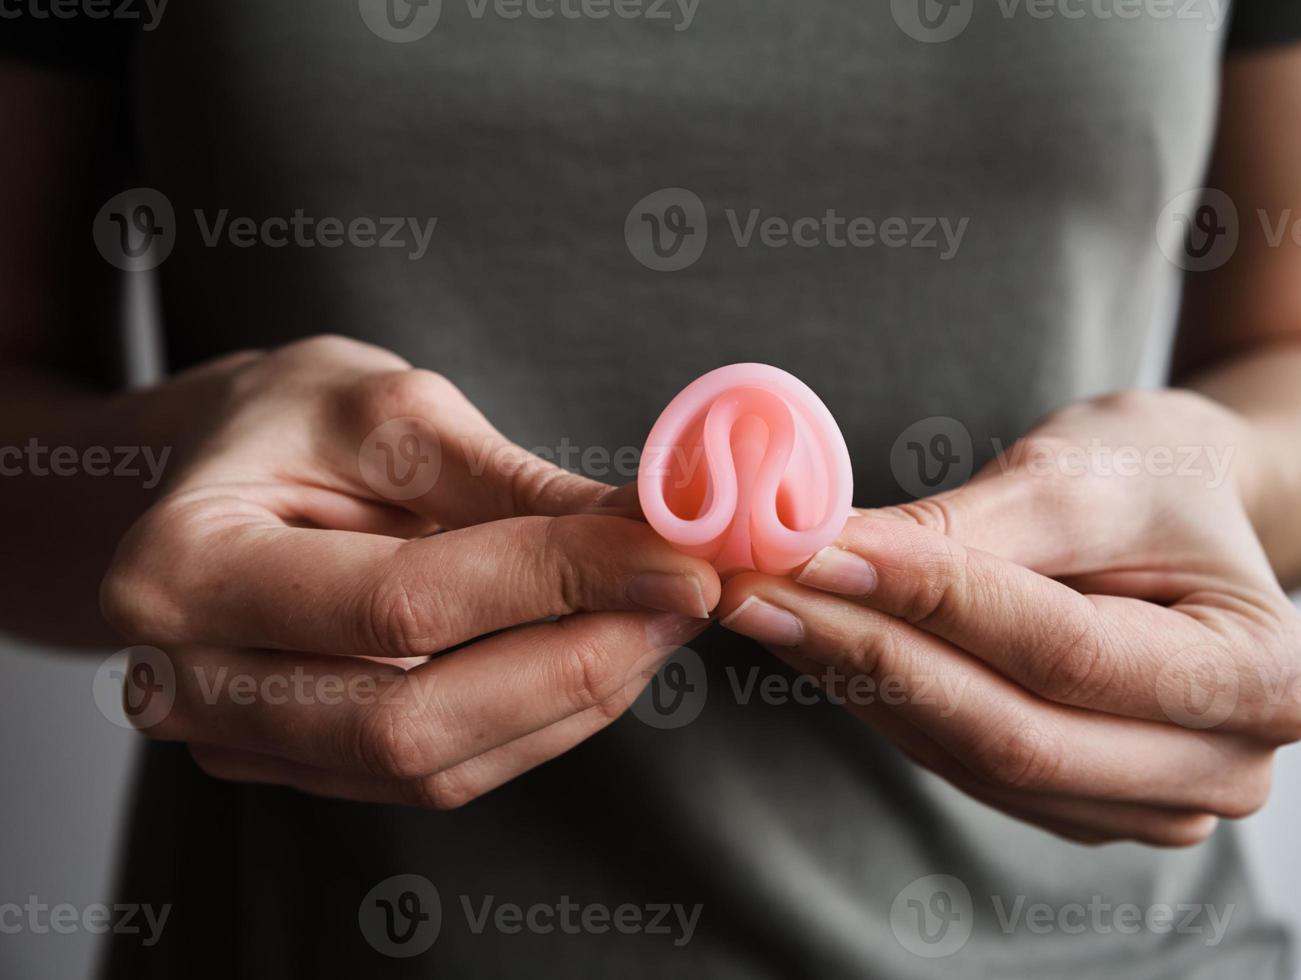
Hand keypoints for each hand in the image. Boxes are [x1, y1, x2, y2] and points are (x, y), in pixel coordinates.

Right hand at [101, 335, 718, 807]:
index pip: (405, 602)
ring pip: (433, 766)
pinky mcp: (296, 767)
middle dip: (576, 666)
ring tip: (656, 625)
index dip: (559, 583)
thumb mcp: (393, 414)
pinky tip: (598, 659)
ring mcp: (238, 741)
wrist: (203, 476)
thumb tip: (656, 532)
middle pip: (411, 722)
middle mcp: (190, 680)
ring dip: (571, 702)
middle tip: (683, 605)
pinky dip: (534, 723)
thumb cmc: (288, 423)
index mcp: (188, 567)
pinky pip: (434, 775)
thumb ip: (517, 487)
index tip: (677, 558)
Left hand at [718, 389, 1300, 845]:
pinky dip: (882, 703)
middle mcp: (1225, 767)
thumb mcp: (1080, 473)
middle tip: (753, 589)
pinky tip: (814, 644)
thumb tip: (819, 552)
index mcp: (1265, 675)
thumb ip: (962, 529)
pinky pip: (963, 765)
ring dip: (857, 681)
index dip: (931, 602)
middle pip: (1014, 730)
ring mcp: (1153, 803)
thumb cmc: (1156, 473)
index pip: (1065, 650)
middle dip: (871, 654)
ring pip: (974, 758)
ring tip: (765, 605)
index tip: (815, 550)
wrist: (1191, 510)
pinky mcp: (1081, 802)